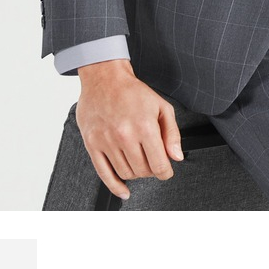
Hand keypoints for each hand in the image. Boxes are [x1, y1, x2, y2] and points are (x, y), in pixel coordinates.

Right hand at [75, 59, 183, 199]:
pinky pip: (104, 174)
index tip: (166, 171)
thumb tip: (176, 157)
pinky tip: (123, 190)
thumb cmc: (133, 92)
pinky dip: (115, 186)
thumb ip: (172, 134)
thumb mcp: (161, 107)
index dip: (166, 172)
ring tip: (137, 161)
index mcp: (145, 127)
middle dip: (151, 169)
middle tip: (151, 160)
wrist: (104, 78)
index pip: (159, 165)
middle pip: (143, 171)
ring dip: (135, 173)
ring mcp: (107, 141)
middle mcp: (125, 136)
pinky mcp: (92, 144)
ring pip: (126, 173)